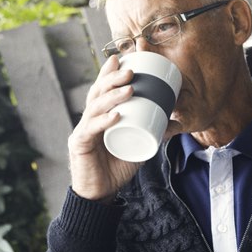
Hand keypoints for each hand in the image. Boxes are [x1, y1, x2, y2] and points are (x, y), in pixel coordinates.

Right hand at [68, 55, 140, 200]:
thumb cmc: (117, 168)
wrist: (101, 194)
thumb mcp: (137, 145)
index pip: (102, 89)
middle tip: (131, 70)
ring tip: (130, 88)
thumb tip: (172, 119)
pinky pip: (91, 130)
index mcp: (99, 116)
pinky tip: (116, 115)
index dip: (109, 72)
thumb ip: (150, 131)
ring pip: (94, 108)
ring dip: (112, 96)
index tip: (123, 57)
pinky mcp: (80, 146)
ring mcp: (82, 131)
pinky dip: (104, 121)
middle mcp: (88, 119)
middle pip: (97, 93)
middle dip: (112, 78)